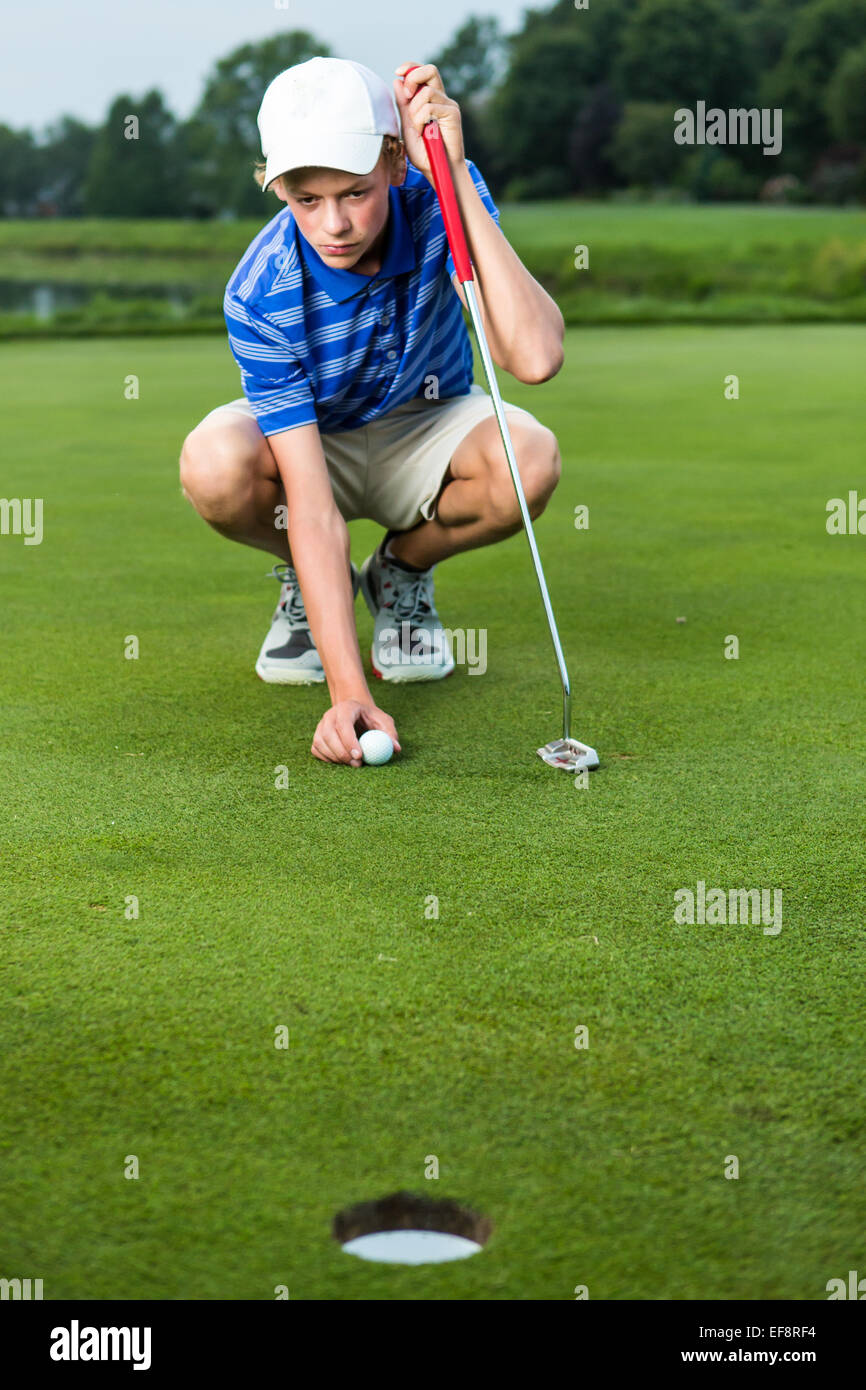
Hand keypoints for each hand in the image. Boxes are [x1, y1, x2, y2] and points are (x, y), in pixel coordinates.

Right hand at [311, 699, 400, 767]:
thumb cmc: (371, 718)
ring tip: (352, 763)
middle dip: (342, 753)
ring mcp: (321, 725)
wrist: (356, 713)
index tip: (360, 756)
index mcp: (346, 708)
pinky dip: (327, 759)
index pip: (343, 724)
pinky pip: (316, 750)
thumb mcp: (384, 721)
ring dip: (335, 757)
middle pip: (328, 734)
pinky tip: (341, 761)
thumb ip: (390, 734)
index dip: (349, 741)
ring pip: (320, 743)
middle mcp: (330, 715)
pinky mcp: (317, 736)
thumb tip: (396, 749)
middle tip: (357, 764)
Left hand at [393, 61, 464, 183]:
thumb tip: (397, 81)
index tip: (398, 72)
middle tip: (407, 96)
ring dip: (415, 110)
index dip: (410, 67)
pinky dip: (420, 119)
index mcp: (431, 99)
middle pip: (430, 69)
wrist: (438, 170)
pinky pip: (429, 107)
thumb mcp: (408, 126)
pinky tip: (423, 132)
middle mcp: (442, 99)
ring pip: (426, 92)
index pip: (423, 72)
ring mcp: (449, 105)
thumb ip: (403, 105)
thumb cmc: (424, 153)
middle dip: (413, 77)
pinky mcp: (453, 113)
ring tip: (418, 128)